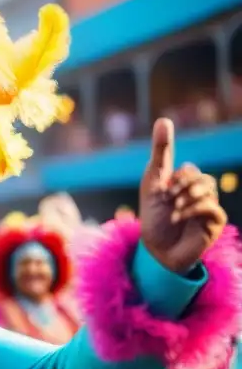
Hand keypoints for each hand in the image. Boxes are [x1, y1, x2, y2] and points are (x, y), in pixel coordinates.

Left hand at [138, 119, 226, 273]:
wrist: (156, 249)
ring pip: (208, 188)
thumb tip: (164, 119)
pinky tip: (180, 218)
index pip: (188, 169)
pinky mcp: (215, 221)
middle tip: (167, 199)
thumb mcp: (153, 181)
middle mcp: (199, 193)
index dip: (174, 177)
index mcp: (184, 184)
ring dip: (186, 197)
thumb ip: (162, 151)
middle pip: (199, 176)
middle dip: (180, 186)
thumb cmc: (152, 217)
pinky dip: (192, 209)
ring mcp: (208, 206)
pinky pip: (211, 206)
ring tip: (173, 209)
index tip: (162, 190)